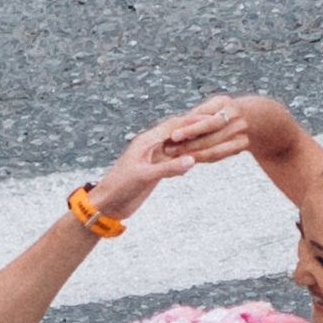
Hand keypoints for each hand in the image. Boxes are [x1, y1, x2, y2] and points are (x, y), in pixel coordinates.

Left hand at [92, 115, 209, 219]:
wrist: (107, 204)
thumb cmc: (119, 187)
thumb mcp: (145, 176)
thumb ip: (168, 168)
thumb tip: (192, 159)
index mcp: (146, 142)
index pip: (173, 126)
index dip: (191, 121)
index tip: (210, 118)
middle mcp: (150, 147)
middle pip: (176, 133)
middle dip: (194, 129)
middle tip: (215, 125)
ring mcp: (153, 158)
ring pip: (176, 147)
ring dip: (191, 143)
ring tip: (210, 139)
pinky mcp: (154, 170)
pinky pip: (173, 160)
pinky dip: (185, 159)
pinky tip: (196, 159)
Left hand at [159, 92, 255, 165]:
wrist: (255, 116)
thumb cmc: (225, 108)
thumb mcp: (214, 103)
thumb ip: (197, 113)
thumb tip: (174, 123)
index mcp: (226, 104)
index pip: (206, 120)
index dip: (190, 129)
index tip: (173, 136)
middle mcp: (236, 119)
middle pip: (210, 137)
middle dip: (188, 145)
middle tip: (168, 149)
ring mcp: (241, 134)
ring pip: (214, 150)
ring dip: (193, 154)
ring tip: (174, 157)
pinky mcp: (241, 147)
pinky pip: (219, 155)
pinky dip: (202, 158)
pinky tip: (188, 159)